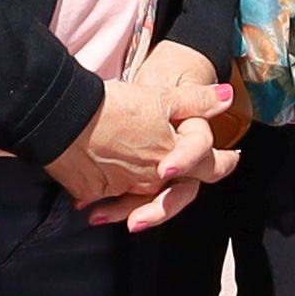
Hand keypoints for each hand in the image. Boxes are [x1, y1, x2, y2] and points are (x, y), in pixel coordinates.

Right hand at [47, 48, 240, 221]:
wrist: (64, 117)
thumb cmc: (114, 105)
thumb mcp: (161, 96)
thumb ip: (196, 101)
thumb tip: (225, 96)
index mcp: (173, 156)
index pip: (210, 166)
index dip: (223, 163)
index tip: (230, 160)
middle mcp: (151, 178)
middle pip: (174, 189)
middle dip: (179, 187)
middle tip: (180, 177)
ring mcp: (122, 187)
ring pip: (139, 197)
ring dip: (139, 199)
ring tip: (137, 197)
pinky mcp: (93, 191)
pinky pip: (106, 197)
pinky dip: (106, 196)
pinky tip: (101, 194)